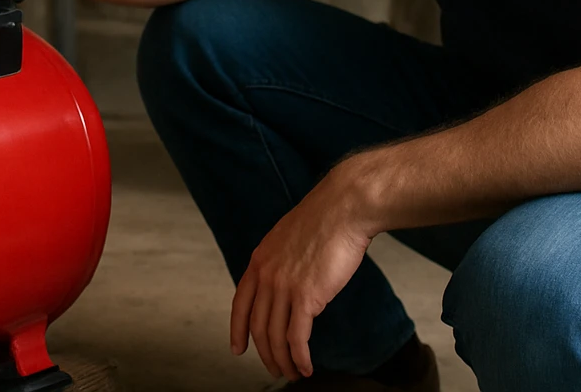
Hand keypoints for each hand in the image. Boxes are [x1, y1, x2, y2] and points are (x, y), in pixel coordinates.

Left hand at [229, 166, 375, 380]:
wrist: (342, 208)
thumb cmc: (325, 219)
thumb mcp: (288, 237)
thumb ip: (281, 260)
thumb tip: (287, 280)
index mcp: (259, 260)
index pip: (240, 303)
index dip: (237, 330)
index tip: (238, 348)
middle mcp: (266, 275)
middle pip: (257, 326)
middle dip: (264, 354)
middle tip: (273, 369)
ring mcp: (284, 287)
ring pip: (275, 337)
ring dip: (282, 361)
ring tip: (292, 374)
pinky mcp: (307, 297)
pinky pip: (297, 338)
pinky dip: (300, 358)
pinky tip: (307, 367)